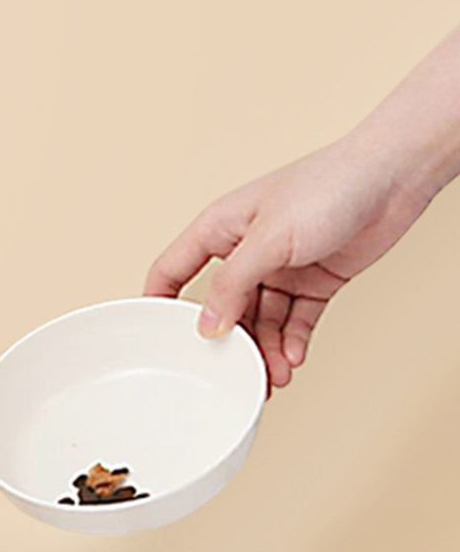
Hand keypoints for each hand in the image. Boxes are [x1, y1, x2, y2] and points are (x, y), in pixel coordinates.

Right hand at [144, 135, 431, 386]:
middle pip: (222, 308)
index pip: (172, 270)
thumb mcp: (268, 239)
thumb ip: (233, 285)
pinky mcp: (313, 281)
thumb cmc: (331, 184)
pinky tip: (293, 358)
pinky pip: (295, 321)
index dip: (159, 303)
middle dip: (228, 343)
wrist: (397, 175)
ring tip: (273, 376)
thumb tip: (207, 326)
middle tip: (230, 373)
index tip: (154, 339)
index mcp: (220, 228)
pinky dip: (293, 342)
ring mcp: (279, 268)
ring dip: (266, 350)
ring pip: (261, 321)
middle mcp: (245, 250)